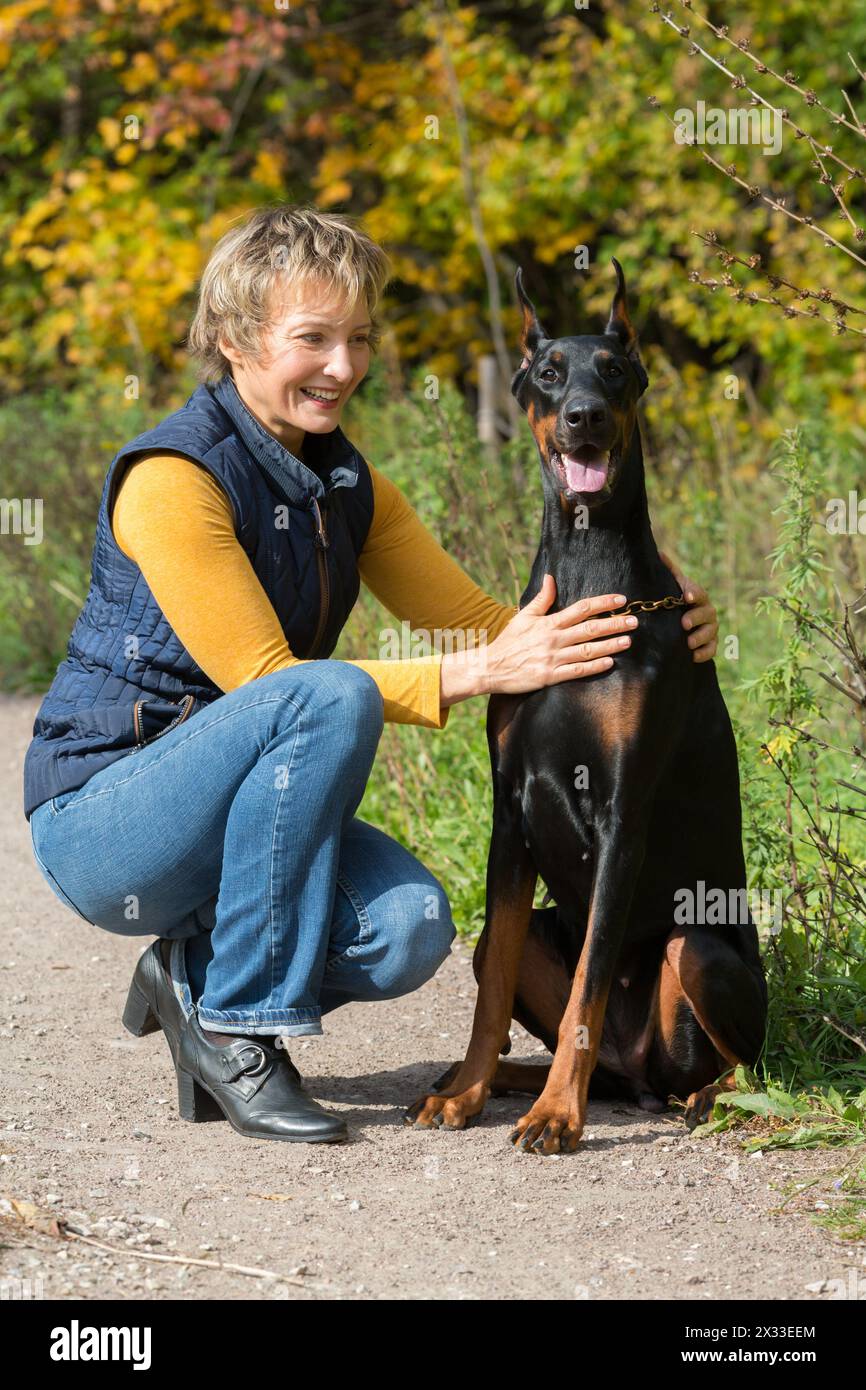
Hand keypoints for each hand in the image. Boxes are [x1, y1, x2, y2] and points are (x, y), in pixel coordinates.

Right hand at [474, 574, 636, 696]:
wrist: (490, 666)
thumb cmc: (509, 641)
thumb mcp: (524, 616)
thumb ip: (542, 599)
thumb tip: (550, 577)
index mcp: (549, 623)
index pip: (581, 609)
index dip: (603, 603)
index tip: (620, 600)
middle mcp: (553, 639)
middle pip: (590, 629)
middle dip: (614, 624)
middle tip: (634, 621)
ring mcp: (553, 658)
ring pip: (587, 650)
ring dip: (609, 645)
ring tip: (627, 641)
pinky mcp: (550, 676)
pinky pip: (577, 671)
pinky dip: (594, 667)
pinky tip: (609, 663)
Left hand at [659, 551, 717, 662]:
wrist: (682, 624)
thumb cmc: (676, 602)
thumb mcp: (672, 586)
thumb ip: (669, 571)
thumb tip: (659, 552)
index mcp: (697, 597)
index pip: (699, 592)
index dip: (694, 593)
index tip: (686, 597)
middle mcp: (707, 612)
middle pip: (707, 613)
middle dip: (696, 618)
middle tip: (684, 623)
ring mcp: (710, 629)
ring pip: (711, 632)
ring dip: (700, 637)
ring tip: (688, 642)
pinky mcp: (709, 645)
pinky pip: (711, 650)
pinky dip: (704, 653)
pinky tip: (693, 656)